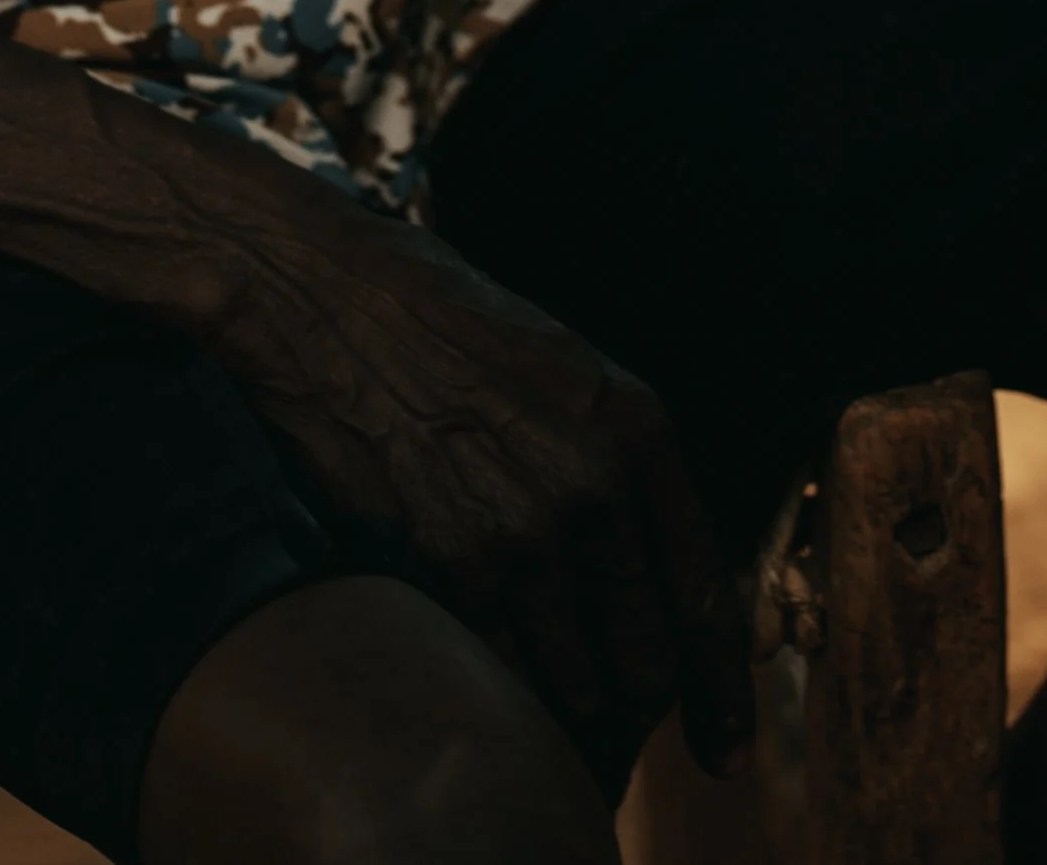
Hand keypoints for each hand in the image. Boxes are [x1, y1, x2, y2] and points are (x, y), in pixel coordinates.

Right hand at [221, 206, 752, 801]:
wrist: (322, 294)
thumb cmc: (437, 325)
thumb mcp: (562, 371)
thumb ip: (616, 469)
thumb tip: (648, 582)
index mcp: (637, 430)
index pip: (705, 600)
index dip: (721, 696)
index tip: (724, 753)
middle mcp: (594, 484)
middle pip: (646, 664)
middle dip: (633, 712)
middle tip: (610, 731)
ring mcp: (519, 529)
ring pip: (575, 689)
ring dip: (566, 720)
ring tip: (543, 720)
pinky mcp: (442, 561)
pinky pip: (497, 676)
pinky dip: (499, 703)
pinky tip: (483, 694)